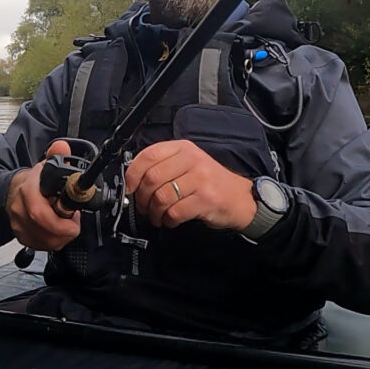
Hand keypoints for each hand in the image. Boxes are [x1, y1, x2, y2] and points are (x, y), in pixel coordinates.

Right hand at [5, 140, 80, 250]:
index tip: (74, 215)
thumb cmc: (31, 182)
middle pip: (45, 231)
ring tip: (67, 225)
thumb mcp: (44, 166)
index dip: (62, 219)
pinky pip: (41, 247)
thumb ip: (56, 155)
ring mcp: (19, 225)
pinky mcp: (21, 236)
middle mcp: (19, 210)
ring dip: (62, 237)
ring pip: (45, 242)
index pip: (40, 212)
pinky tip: (57, 231)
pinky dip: (54, 241)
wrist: (10, 192)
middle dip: (66, 230)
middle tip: (74, 222)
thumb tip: (62, 147)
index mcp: (26, 191)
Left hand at [124, 140, 256, 229]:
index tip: (129, 188)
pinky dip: (168, 220)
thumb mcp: (188, 164)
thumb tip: (133, 179)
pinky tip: (170, 220)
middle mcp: (192, 160)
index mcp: (183, 148)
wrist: (240, 198)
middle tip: (143, 207)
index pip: (149, 155)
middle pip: (152, 178)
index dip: (133, 174)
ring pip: (161, 197)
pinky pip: (175, 212)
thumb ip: (163, 165)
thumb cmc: (210, 182)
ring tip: (157, 216)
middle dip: (142, 198)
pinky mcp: (206, 199)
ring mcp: (200, 179)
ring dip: (154, 212)